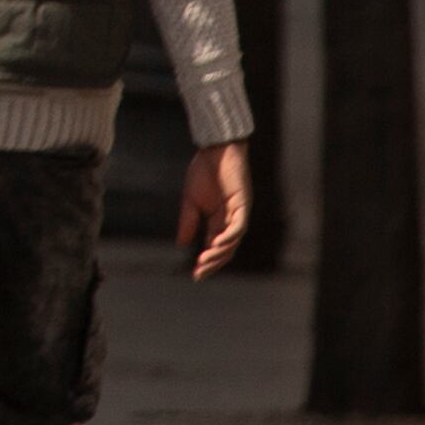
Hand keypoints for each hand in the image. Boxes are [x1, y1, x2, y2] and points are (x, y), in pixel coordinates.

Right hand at [178, 141, 252, 278]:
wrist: (215, 151)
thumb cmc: (204, 172)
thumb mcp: (190, 201)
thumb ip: (188, 222)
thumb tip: (181, 244)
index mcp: (219, 220)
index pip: (215, 246)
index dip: (207, 261)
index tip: (195, 274)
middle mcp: (232, 220)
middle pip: (227, 248)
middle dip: (213, 262)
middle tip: (199, 273)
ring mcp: (239, 213)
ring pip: (233, 241)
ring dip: (219, 253)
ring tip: (204, 261)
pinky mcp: (243, 204)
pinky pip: (238, 226)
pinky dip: (228, 237)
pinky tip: (215, 244)